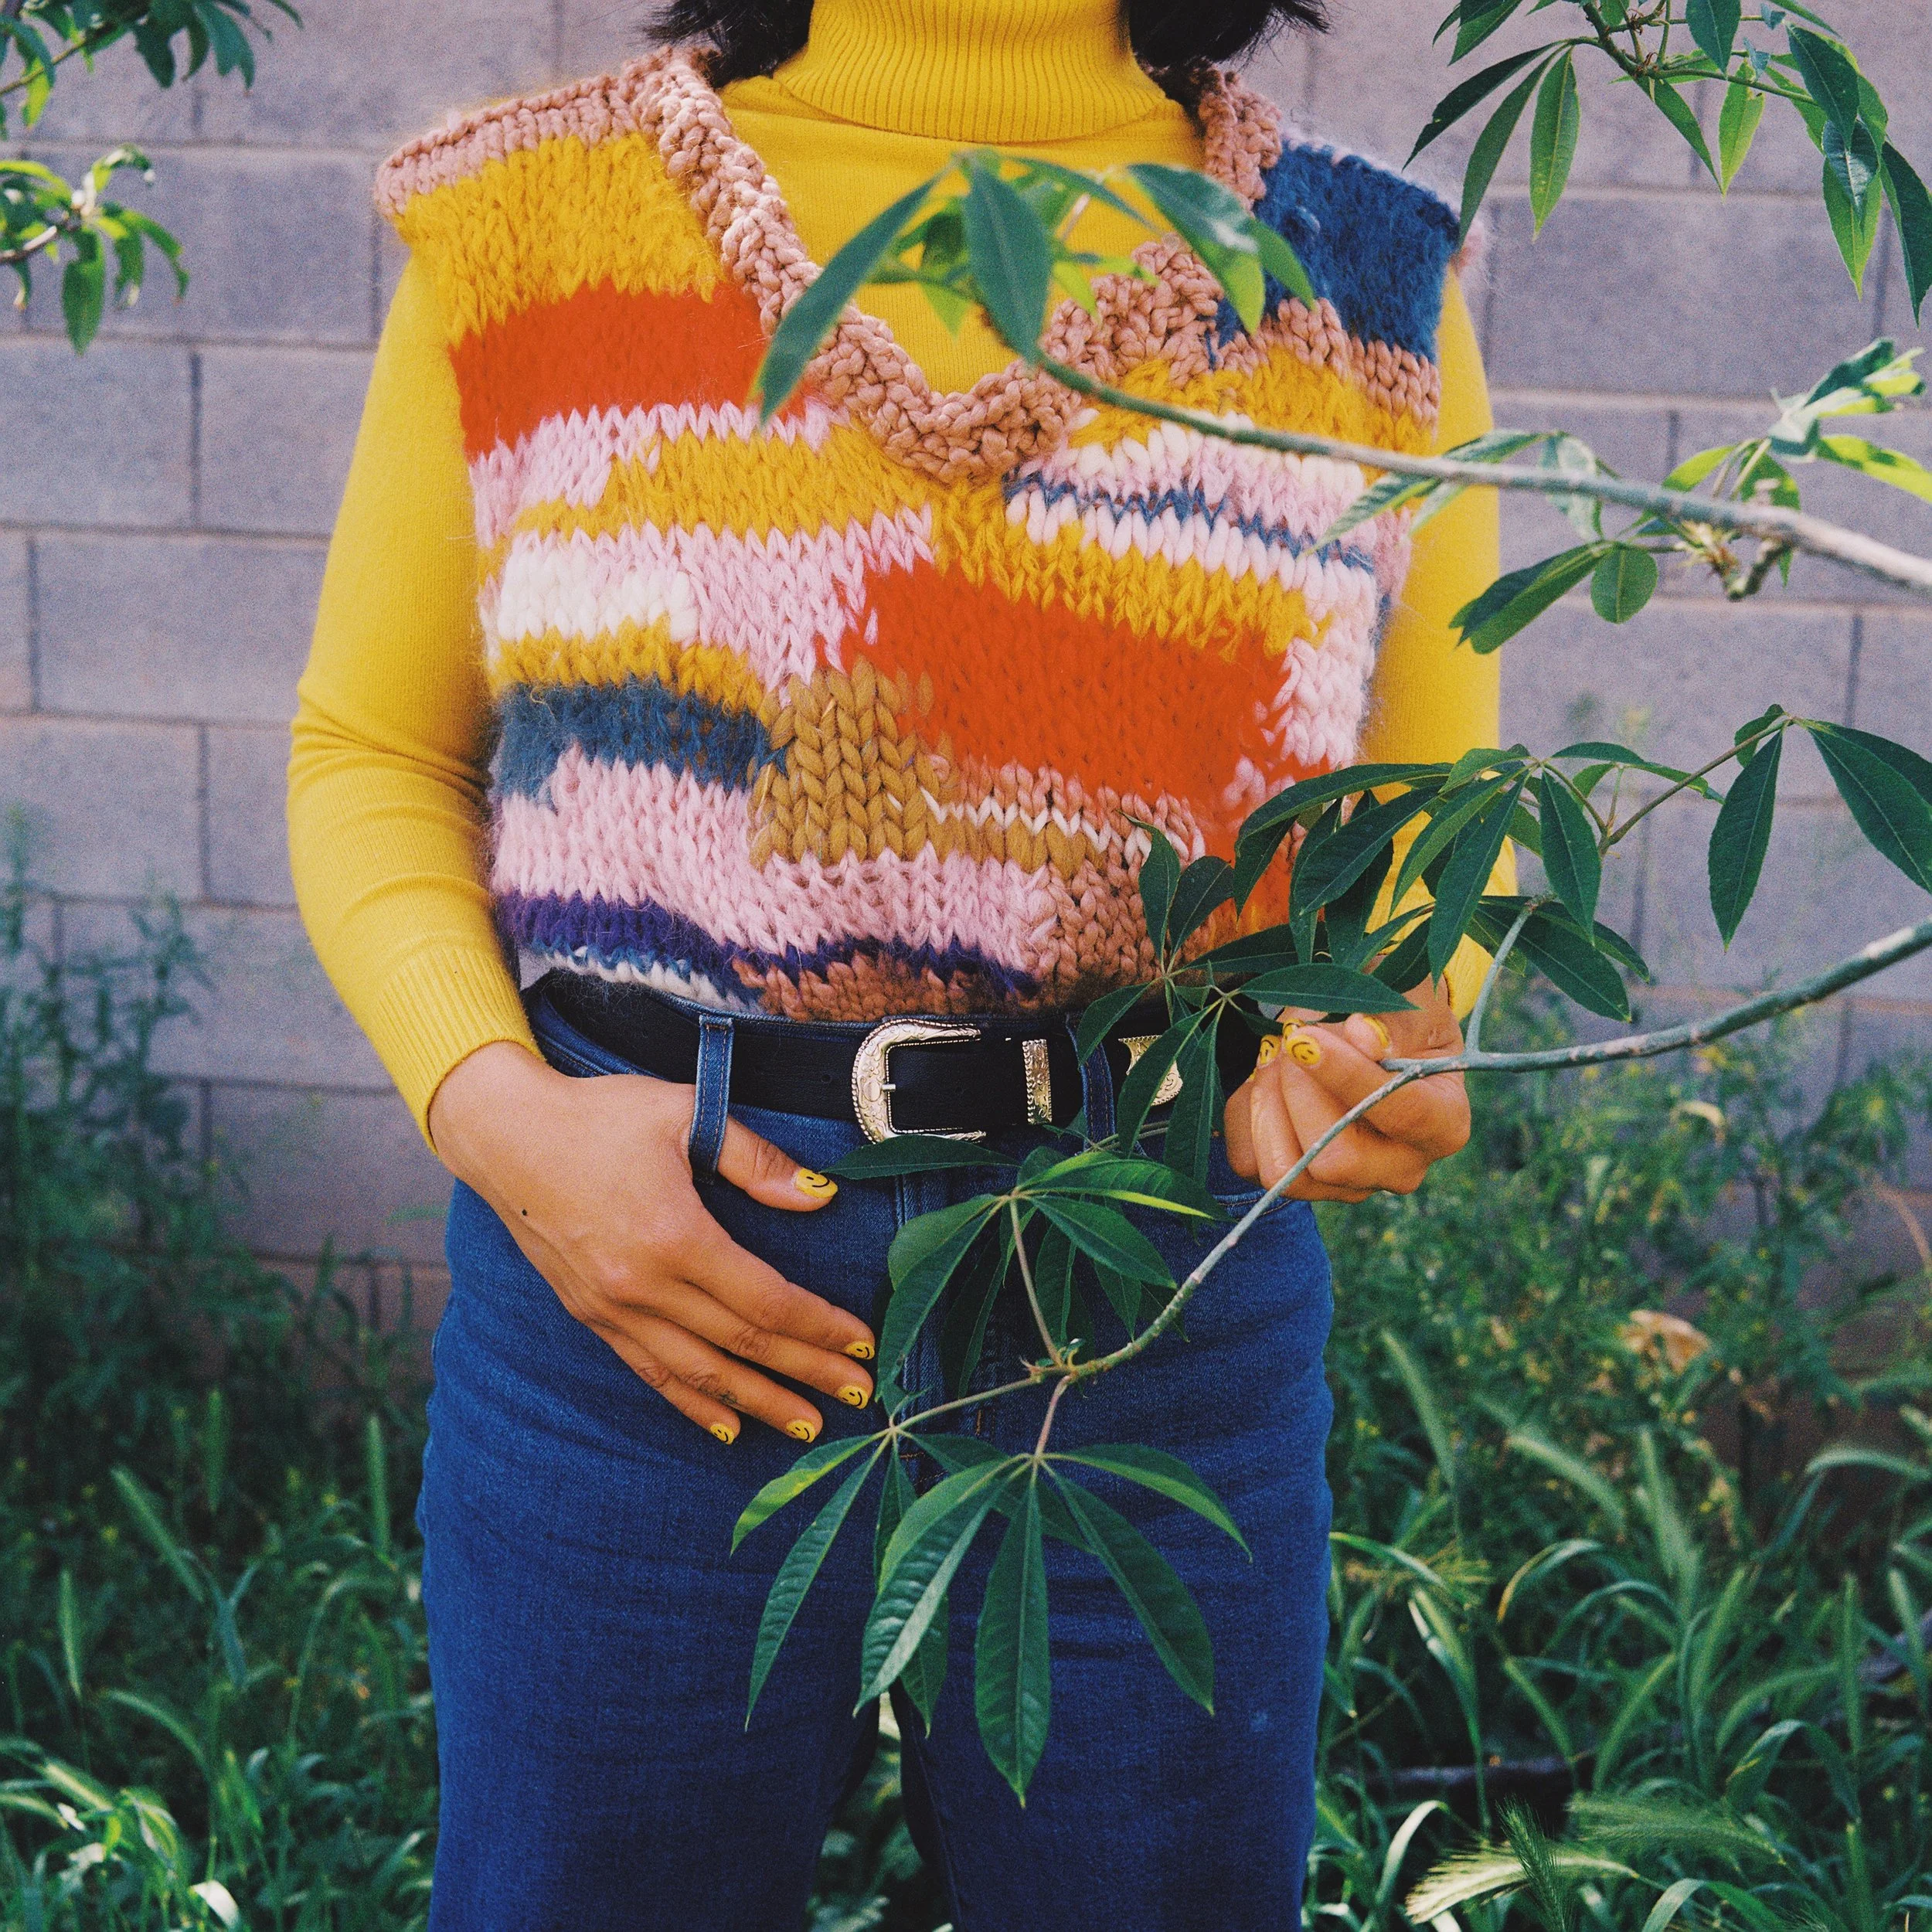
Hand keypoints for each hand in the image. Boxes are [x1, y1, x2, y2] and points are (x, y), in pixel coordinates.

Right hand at [429, 1043, 875, 1444]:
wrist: (506, 1135)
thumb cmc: (600, 1116)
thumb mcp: (685, 1114)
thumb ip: (755, 1159)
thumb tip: (819, 1198)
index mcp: (674, 1236)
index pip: (766, 1300)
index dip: (819, 1328)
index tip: (863, 1344)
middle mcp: (642, 1285)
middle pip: (743, 1345)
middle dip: (808, 1373)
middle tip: (860, 1396)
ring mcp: (612, 1308)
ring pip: (699, 1373)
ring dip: (759, 1403)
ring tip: (809, 1425)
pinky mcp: (591, 1316)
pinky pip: (651, 1372)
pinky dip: (694, 1404)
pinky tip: (729, 1426)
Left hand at [1222, 979, 1470, 1202]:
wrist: (1362, 1029)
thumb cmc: (1393, 1015)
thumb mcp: (1407, 1001)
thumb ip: (1393, 1020)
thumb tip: (1367, 1040)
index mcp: (1443, 1124)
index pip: (1401, 1115)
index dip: (1349, 1078)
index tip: (1308, 1039)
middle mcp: (1401, 1167)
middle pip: (1338, 1160)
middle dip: (1300, 1092)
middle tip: (1291, 1039)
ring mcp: (1347, 1184)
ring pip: (1286, 1171)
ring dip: (1268, 1102)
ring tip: (1276, 1054)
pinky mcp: (1297, 1182)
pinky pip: (1248, 1160)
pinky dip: (1246, 1112)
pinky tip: (1263, 1078)